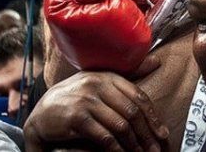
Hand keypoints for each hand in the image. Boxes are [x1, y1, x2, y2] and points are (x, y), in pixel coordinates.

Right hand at [24, 58, 167, 151]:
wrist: (43, 112)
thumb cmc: (77, 97)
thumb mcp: (101, 81)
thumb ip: (128, 74)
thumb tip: (156, 61)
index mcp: (107, 75)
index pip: (137, 95)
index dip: (152, 116)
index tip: (161, 132)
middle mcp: (97, 84)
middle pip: (132, 112)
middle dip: (146, 133)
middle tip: (155, 148)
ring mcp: (86, 101)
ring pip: (120, 125)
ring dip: (134, 144)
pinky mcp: (77, 118)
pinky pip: (104, 137)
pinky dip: (117, 149)